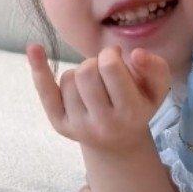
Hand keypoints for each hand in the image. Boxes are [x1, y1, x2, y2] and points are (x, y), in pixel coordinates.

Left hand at [27, 44, 170, 150]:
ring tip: (93, 84)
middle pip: (86, 71)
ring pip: (69, 78)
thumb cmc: (139, 106)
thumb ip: (156, 67)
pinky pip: (45, 91)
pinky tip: (35, 49)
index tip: (116, 57)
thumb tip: (135, 53)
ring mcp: (79, 126)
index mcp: (130, 112)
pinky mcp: (60, 124)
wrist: (119, 142)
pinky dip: (39, 69)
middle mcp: (104, 123)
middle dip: (94, 62)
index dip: (111, 54)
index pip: (110, 67)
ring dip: (81, 73)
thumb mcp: (158, 89)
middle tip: (104, 70)